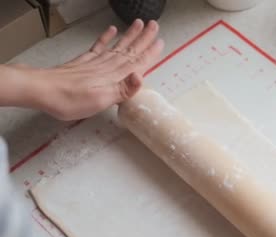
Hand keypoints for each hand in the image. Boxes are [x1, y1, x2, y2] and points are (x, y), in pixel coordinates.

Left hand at [19, 19, 163, 119]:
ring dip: (130, 35)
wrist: (42, 90)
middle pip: (130, 50)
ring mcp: (95, 63)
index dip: (150, 53)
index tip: (160, 42)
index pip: (137, 62)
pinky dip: (106, 37)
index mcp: (114, 76)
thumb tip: (141, 76)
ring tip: (139, 23)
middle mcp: (107, 66)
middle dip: (143, 38)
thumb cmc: (70, 100)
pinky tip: (111, 30)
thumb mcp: (101, 100)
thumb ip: (123, 89)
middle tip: (154, 25)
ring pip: (118, 46)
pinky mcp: (84, 62)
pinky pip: (98, 46)